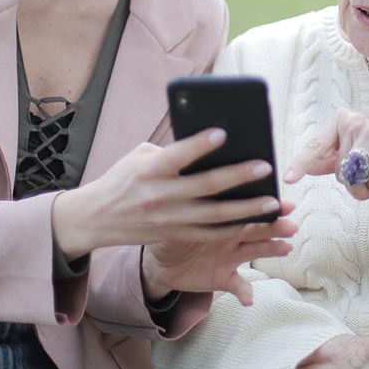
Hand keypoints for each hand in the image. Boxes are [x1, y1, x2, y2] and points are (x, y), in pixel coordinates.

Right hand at [52, 128, 291, 260]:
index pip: (177, 156)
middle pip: (205, 187)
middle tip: (266, 167)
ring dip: (246, 209)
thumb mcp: (139, 157)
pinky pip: (209, 233)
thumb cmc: (122, 179)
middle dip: (238, 177)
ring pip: (214, 216)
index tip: (223, 133)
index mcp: (149, 170)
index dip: (199, 145)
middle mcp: (159, 196)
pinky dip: (233, 228)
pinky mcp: (174, 235)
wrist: (95, 219)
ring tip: (272, 201)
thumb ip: (171, 151)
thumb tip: (208, 146)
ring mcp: (168, 219)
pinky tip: (255, 220)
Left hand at [141, 201, 298, 304]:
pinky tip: (249, 299)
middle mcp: (232, 235)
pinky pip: (238, 285)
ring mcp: (231, 257)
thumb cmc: (169, 231)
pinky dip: (245, 292)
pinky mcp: (223, 278)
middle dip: (276, 226)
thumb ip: (183, 209)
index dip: (265, 205)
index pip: (246, 208)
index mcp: (222, 217)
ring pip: (255, 251)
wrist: (161, 261)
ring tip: (286, 248)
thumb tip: (185, 193)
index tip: (283, 203)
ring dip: (272, 250)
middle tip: (292, 225)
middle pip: (258, 228)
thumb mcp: (172, 218)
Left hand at [283, 109, 368, 201]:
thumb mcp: (359, 148)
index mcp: (342, 120)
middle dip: (353, 181)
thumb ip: (334, 156)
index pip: (316, 145)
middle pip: (338, 170)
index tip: (288, 178)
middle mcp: (354, 121)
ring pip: (354, 177)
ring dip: (366, 187)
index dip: (301, 163)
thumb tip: (307, 166)